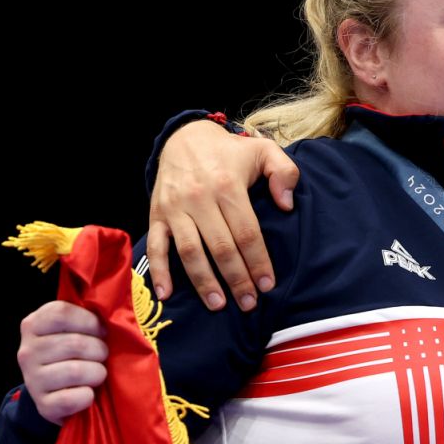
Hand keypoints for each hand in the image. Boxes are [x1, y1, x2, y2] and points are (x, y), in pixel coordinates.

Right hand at [18, 302, 109, 424]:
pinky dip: (89, 396)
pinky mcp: (43, 406)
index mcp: (32, 325)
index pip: (62, 313)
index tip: (101, 331)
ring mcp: (32, 379)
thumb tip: (110, 309)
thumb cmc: (72, 354)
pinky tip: (87, 393)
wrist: (56, 393)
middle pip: (75, 343)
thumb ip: (84, 316)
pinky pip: (75, 398)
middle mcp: (27, 351)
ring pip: (76, 371)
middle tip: (101, 356)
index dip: (90, 322)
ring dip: (97, 373)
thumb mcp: (72, 329)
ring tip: (96, 373)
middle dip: (99, 350)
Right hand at [146, 120, 299, 310]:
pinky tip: (166, 294)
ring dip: (203, 281)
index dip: (258, 261)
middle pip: (220, 247)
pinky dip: (159, 271)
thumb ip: (284, 173)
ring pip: (189, 251)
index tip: (267, 284)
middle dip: (236, 279)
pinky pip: (156, 246)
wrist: (184, 137)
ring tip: (219, 305)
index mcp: (228, 185)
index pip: (246, 232)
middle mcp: (199, 198)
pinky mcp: (157, 214)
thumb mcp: (264, 151)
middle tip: (249, 304)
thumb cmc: (231, 152)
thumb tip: (286, 205)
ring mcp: (175, 208)